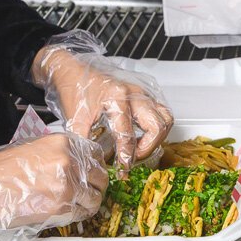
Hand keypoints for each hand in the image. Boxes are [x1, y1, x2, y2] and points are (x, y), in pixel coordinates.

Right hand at [0, 132, 106, 240]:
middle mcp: (69, 160)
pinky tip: (70, 213)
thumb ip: (58, 155)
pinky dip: (79, 215)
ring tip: (80, 206)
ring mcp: (67, 183)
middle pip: (100, 176)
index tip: (94, 175)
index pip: (96, 154)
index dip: (96, 167)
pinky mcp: (61, 205)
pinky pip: (81, 212)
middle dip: (97, 186)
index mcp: (63, 142)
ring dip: (90, 204)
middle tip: (91, 193)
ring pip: (94, 197)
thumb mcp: (33, 150)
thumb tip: (77, 166)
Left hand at [32, 35, 173, 168]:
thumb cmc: (75, 90)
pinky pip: (162, 113)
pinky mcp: (144, 96)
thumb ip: (84, 142)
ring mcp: (142, 94)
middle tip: (133, 159)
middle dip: (147, 148)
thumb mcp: (75, 118)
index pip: (128, 134)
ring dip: (157, 138)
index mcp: (116, 98)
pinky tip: (142, 138)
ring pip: (165, 119)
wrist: (74, 72)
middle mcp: (134, 94)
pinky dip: (157, 128)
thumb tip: (92, 163)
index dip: (127, 156)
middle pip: (157, 126)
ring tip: (139, 149)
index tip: (123, 169)